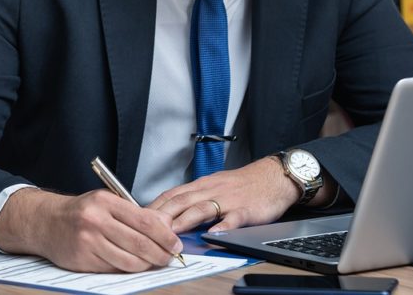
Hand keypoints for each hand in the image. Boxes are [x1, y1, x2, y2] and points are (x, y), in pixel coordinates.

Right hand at [0, 187, 182, 272]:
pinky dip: (127, 269)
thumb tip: (165, 227)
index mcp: (106, 202)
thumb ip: (133, 214)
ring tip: (153, 262)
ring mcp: (88, 241)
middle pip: (139, 243)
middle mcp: (96, 220)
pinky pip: (113, 268)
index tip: (175, 244)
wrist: (46, 222)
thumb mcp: (107, 202)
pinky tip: (133, 264)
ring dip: (146, 264)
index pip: (144, 221)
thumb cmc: (82, 211)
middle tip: (170, 257)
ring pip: (128, 260)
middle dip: (160, 253)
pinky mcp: (82, 260)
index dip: (164, 235)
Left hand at [147, 157, 300, 232]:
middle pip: (182, 201)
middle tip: (147, 228)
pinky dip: (222, 227)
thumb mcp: (214, 186)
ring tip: (172, 233)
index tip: (139, 218)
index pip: (172, 194)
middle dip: (163, 215)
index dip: (155, 206)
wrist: (273, 176)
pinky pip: (232, 219)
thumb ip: (194, 199)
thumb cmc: (243, 184)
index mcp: (202, 185)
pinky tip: (214, 235)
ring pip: (202, 208)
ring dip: (185, 221)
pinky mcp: (245, 210)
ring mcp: (228, 200)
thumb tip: (172, 213)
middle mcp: (211, 190)